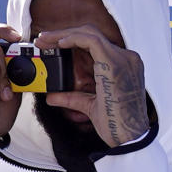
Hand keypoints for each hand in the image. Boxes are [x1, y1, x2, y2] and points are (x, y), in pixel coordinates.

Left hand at [36, 26, 148, 146]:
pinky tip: (59, 44)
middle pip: (92, 34)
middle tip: (42, 39)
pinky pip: (92, 41)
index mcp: (123, 66)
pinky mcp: (115, 64)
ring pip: (90, 33)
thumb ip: (72, 98)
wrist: (128, 138)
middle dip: (63, 34)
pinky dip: (73, 38)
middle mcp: (126, 58)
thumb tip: (51, 97)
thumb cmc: (116, 125)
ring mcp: (123, 59)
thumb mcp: (90, 106)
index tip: (52, 45)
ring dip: (64, 34)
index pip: (95, 43)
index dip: (72, 40)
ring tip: (45, 40)